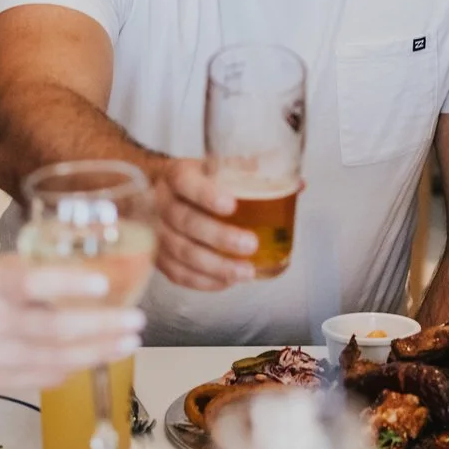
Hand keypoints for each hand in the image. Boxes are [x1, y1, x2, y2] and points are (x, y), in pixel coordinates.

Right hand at [0, 262, 143, 391]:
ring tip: (128, 343)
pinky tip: (95, 356)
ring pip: (56, 359)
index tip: (104, 285)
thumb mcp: (8, 265)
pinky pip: (46, 377)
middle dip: (103, 327)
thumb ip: (51, 270)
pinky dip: (74, 366)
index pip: (34, 283)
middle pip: (55, 330)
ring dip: (99, 352)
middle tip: (136, 322)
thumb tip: (113, 270)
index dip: (70, 285)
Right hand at [152, 161, 258, 292]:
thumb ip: (246, 171)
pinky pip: (176, 273)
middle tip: (251, 244)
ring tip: (245, 271)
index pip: (185, 183)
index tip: (231, 205)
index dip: (206, 195)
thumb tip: (293, 181)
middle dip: (220, 237)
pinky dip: (203, 281)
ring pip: (181, 252)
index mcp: (176, 175)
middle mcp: (161, 202)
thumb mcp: (215, 167)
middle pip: (185, 222)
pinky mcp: (157, 256)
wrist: (158, 193)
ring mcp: (155, 231)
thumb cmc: (195, 181)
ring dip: (215, 266)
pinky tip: (226, 281)